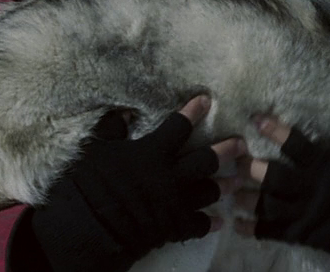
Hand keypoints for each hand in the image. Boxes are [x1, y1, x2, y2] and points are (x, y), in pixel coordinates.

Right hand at [19, 95, 246, 271]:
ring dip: (224, 185)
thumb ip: (112, 127)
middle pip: (207, 159)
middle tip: (242, 144)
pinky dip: (210, 222)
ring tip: (236, 181)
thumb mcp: (95, 149)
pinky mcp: (175, 227)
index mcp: (152, 152)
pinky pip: (200, 224)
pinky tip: (220, 221)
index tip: (206, 100)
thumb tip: (123, 111)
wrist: (88, 229)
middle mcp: (170, 175)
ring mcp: (176, 202)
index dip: (193, 111)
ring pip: (209, 190)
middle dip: (227, 149)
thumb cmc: (88, 185)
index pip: (178, 126)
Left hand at [240, 112, 329, 270]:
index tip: (256, 119)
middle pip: (274, 177)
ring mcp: (302, 212)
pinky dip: (253, 229)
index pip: (295, 144)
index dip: (275, 131)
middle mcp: (308, 188)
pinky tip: (237, 225)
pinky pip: (271, 232)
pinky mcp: (299, 233)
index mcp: (322, 165)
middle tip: (237, 161)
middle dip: (252, 169)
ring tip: (231, 193)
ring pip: (267, 205)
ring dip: (247, 199)